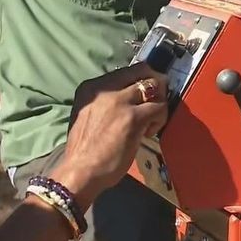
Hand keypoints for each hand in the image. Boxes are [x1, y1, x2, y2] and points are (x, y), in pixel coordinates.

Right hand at [51, 63, 167, 209]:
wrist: (80, 170)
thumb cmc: (82, 150)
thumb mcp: (87, 115)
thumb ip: (104, 104)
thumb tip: (126, 102)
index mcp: (91, 87)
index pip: (124, 71)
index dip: (139, 79)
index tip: (145, 91)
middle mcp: (104, 89)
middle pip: (141, 70)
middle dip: (155, 81)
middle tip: (158, 97)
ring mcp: (119, 101)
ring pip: (153, 86)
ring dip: (159, 100)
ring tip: (153, 118)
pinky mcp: (133, 117)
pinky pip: (159, 107)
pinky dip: (160, 117)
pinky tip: (150, 131)